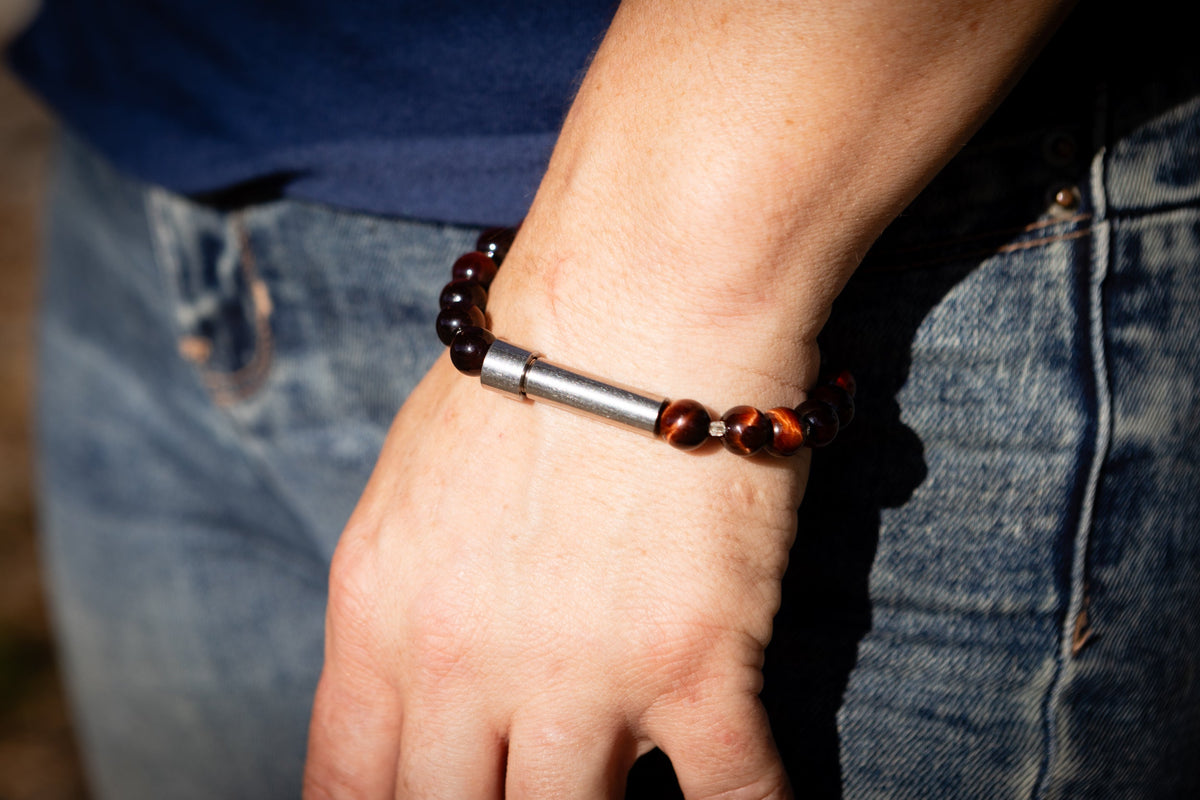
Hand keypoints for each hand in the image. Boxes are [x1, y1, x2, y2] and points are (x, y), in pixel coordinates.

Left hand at [303, 353, 807, 797]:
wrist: (644, 288)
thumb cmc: (533, 370)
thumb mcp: (407, 489)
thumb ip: (397, 610)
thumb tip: (414, 697)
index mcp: (379, 616)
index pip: (346, 786)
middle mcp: (463, 663)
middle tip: (534, 785)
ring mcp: (583, 673)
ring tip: (630, 776)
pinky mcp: (698, 661)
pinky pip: (734, 798)